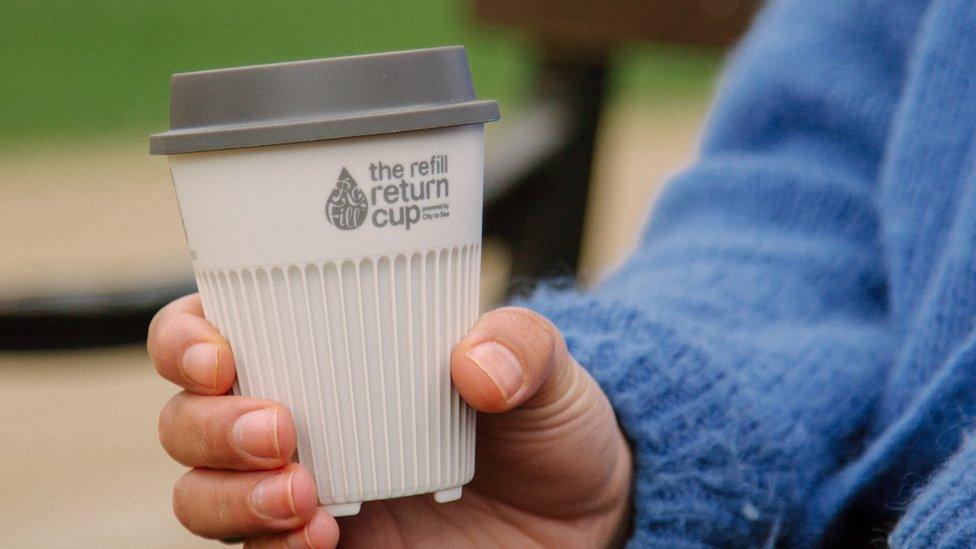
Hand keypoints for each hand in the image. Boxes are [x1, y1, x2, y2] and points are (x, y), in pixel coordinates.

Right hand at [149, 295, 631, 547]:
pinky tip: (322, 533)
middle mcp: (298, 419)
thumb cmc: (542, 424)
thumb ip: (521, 346)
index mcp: (327, 353)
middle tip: (278, 429)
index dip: (187, 338)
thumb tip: (477, 365)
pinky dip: (270, 546)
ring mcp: (303, 491)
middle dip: (208, 424)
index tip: (216, 353)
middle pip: (190, 419)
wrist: (574, 517)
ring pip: (201, 493)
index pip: (219, 332)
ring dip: (229, 493)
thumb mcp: (545, 369)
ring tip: (303, 493)